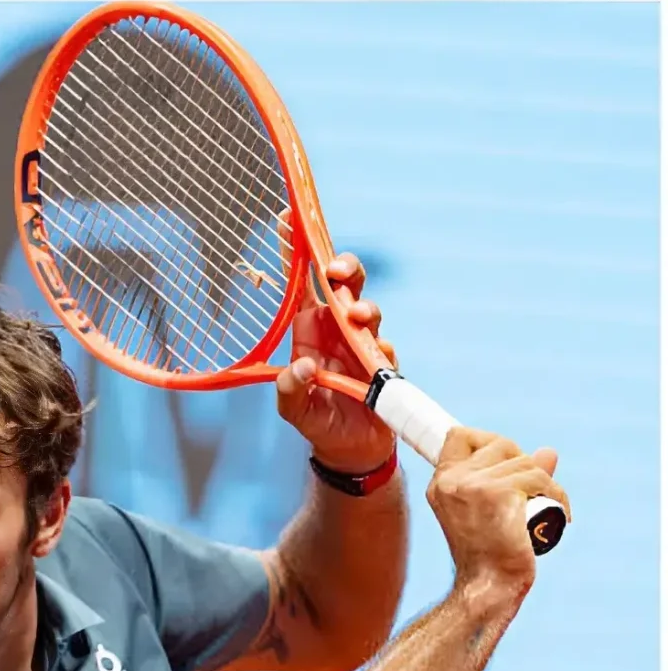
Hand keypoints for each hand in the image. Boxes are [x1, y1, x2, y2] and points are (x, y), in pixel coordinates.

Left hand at [275, 252, 398, 473]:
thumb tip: (305, 366)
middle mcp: (335, 329)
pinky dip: (380, 346)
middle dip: (344, 269)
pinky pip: (385, 346)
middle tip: (337, 270)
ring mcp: (362, 343)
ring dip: (364, 307)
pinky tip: (375, 356)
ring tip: (356, 316)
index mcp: (308, 329)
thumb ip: (290, 389)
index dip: (296, 252)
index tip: (287, 218)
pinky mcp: (384, 362)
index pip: (301, 284)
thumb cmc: (317, 421)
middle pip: (342, 285)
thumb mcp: (293, 409)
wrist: (353, 451)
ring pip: (367, 309)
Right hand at [426, 422, 567, 604]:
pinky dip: (557, 494)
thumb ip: (511, 478)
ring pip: (524, 462)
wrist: (488, 587)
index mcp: (440, 483)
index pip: (460, 435)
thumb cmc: (489, 557)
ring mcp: (473, 485)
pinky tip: (562, 513)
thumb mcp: (489, 512)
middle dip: (525, 462)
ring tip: (551, 506)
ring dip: (547, 481)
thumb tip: (549, 452)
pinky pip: (539, 478)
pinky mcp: (498, 494)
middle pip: (499, 443)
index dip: (489, 441)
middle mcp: (451, 480)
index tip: (509, 464)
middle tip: (536, 490)